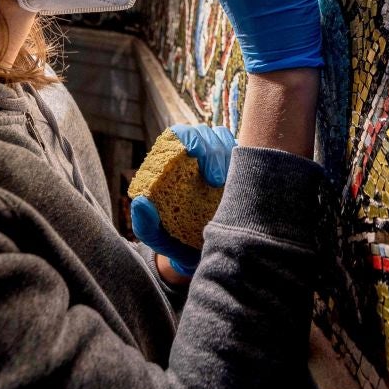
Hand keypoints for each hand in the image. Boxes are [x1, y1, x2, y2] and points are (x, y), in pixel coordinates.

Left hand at [130, 124, 235, 276]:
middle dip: (213, 150)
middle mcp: (196, 157)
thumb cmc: (174, 240)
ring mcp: (220, 161)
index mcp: (173, 162)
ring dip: (230, 154)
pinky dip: (248, 161)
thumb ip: (145, 224)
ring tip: (230, 183)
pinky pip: (248, 155)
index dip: (190, 138)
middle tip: (216, 180)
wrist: (205, 254)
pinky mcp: (240, 171)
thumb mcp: (155, 236)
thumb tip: (140, 203)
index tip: (196, 157)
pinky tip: (247, 181)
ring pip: (227, 139)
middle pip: (206, 134)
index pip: (181, 135)